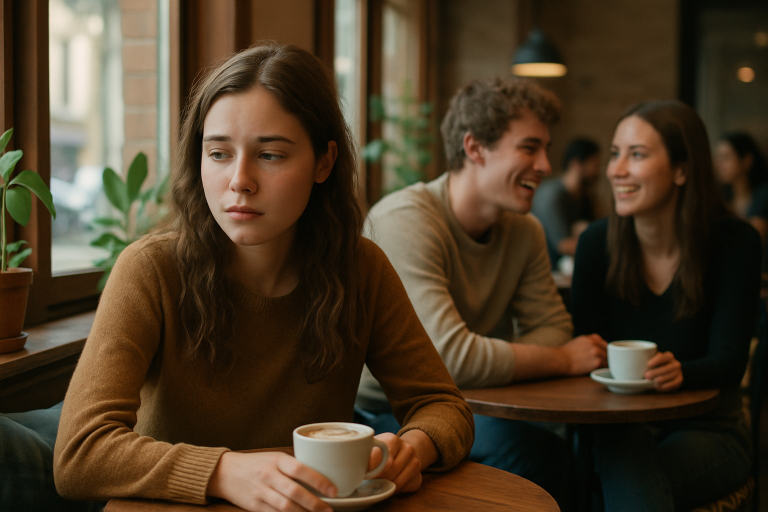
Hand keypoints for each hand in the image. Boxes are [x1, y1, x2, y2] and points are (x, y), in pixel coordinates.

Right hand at [207, 451, 333, 511]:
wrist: (226, 472)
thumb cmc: (257, 464)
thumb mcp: (275, 458)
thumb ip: (294, 467)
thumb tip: (321, 479)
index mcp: (277, 460)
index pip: (300, 469)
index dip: (319, 481)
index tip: (333, 490)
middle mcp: (268, 475)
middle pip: (294, 492)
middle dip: (314, 503)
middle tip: (328, 509)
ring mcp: (261, 491)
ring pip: (286, 507)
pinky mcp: (255, 506)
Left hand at [368, 430, 435, 492]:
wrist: (403, 451)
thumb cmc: (382, 451)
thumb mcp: (372, 447)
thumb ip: (365, 455)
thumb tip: (355, 468)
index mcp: (392, 439)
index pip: (379, 456)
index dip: (370, 468)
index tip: (364, 473)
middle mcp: (407, 449)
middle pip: (388, 471)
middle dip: (377, 478)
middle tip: (372, 477)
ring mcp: (415, 462)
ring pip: (396, 482)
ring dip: (386, 484)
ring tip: (382, 479)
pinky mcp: (418, 476)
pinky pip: (404, 489)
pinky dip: (395, 489)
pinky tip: (392, 482)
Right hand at [560, 334, 606, 374]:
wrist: (560, 360)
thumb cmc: (567, 353)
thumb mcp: (578, 341)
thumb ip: (590, 341)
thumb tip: (599, 346)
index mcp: (592, 338)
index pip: (605, 345)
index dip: (605, 352)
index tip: (603, 357)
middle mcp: (595, 343)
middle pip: (609, 352)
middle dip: (607, 358)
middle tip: (605, 365)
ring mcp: (597, 352)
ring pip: (609, 359)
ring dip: (606, 365)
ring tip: (602, 369)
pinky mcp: (597, 362)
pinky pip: (606, 366)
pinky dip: (604, 369)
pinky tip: (599, 371)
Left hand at [644, 351, 682, 391]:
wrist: (668, 374)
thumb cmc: (656, 366)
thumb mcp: (652, 361)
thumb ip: (647, 361)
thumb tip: (634, 365)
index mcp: (668, 356)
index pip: (663, 357)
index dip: (656, 361)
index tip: (648, 365)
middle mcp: (675, 363)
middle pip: (667, 367)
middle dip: (656, 372)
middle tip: (647, 376)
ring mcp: (679, 371)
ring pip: (671, 376)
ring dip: (661, 379)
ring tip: (653, 383)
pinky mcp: (680, 380)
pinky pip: (674, 383)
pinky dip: (666, 386)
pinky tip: (659, 387)